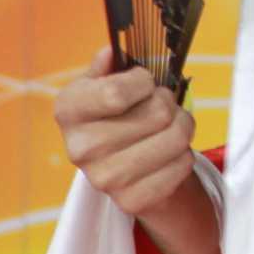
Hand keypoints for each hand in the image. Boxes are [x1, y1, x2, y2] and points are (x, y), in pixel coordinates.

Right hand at [54, 48, 218, 253]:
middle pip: (157, 114)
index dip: (144, 82)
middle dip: (168, 103)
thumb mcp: (104, 83)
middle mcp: (79, 148)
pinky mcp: (130, 201)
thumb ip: (109, 65)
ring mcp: (104, 179)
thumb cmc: (115, 114)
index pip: (116, 93)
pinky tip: (168, 153)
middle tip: (162, 106)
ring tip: (170, 126)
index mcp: (69, 109)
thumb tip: (111, 51)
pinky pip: (181, 165)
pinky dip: (184, 155)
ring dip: (183, 126)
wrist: (120, 165)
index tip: (146, 82)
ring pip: (176, 138)